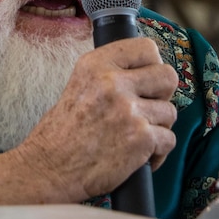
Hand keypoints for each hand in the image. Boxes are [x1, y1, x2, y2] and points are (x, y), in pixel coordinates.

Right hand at [0, 37, 177, 204]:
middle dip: (163, 95)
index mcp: (96, 65)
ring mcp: (128, 110)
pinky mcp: (140, 138)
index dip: (153, 65)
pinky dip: (158, 153)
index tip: (148, 80)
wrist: (48, 170)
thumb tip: (147, 72)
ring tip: (135, 137)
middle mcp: (113, 83)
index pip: (146, 48)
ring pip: (170, 112)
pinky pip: (169, 140)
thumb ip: (110, 74)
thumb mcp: (79, 86)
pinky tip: (140, 157)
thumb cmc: (61, 134)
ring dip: (158, 127)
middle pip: (168, 76)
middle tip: (147, 109)